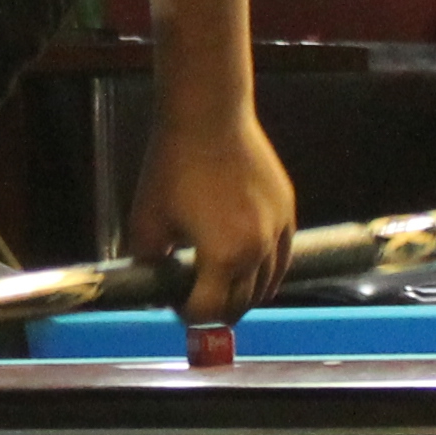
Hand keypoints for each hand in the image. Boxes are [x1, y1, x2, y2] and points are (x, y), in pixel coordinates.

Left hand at [129, 112, 298, 322]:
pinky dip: (265, 272)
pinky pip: (282, 259)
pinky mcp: (288, 211)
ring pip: (267, 285)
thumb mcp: (146, 221)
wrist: (209, 117)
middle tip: (196, 303)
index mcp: (223, 257)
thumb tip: (152, 289)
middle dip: (216, 311)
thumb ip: (148, 263)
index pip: (210, 311)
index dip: (189, 316)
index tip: (177, 308)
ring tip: (221, 287)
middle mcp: (258, 251)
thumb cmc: (173, 166)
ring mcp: (279, 231)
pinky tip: (248, 269)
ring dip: (243, 294)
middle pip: (241, 305)